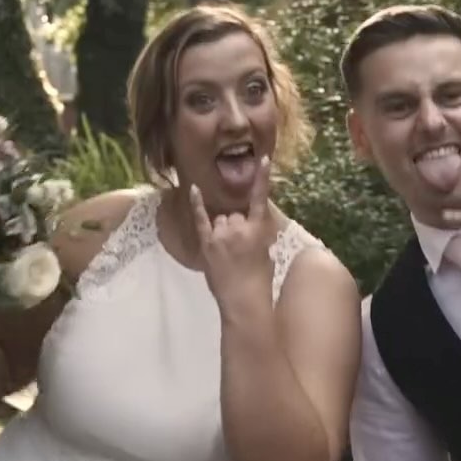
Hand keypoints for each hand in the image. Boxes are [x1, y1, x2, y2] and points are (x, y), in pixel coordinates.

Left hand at [190, 157, 272, 318]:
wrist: (244, 301)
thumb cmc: (261, 280)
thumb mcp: (268, 253)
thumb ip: (258, 234)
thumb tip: (250, 226)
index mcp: (259, 229)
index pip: (261, 198)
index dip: (262, 178)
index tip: (262, 159)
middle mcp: (239, 227)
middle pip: (235, 213)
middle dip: (237, 225)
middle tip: (241, 249)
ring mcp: (221, 234)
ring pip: (220, 219)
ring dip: (223, 230)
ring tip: (228, 253)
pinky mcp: (207, 243)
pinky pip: (201, 218)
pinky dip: (197, 204)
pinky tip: (192, 189)